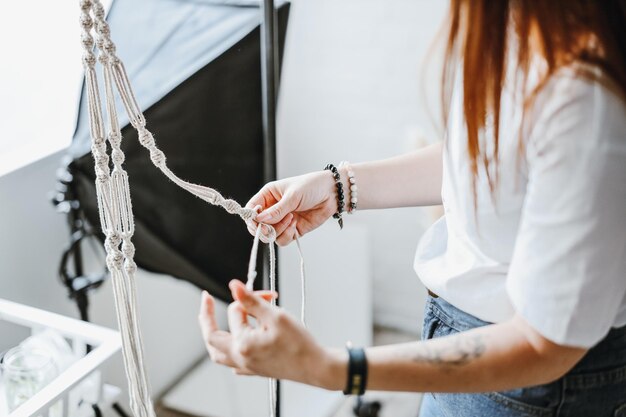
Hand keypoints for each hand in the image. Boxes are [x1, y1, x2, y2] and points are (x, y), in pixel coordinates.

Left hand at [198, 280, 342, 388]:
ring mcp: (246, 367)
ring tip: (211, 322)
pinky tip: (234, 344)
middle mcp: (240, 358)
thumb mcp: (275, 316)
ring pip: (218, 353)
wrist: (316, 367)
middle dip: (207, 317)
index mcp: (242, 344)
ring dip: (214, 336)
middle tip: (206, 301)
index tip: (260, 293)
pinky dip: (228, 351)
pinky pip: (232, 363)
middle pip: (212, 338)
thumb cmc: (299, 344)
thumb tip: (233, 285)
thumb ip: (251, 300)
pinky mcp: (255, 370)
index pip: (234, 312)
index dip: (247, 298)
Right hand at [246, 171, 337, 245]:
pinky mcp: (292, 231)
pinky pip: (282, 240)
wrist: (332, 194)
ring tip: (291, 218)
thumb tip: (260, 220)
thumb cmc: (311, 186)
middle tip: (271, 227)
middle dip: (263, 229)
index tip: (257, 221)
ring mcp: (282, 221)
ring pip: (269, 236)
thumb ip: (277, 210)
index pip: (251, 209)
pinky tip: (295, 224)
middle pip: (257, 226)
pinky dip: (287, 235)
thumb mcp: (293, 196)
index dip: (251, 217)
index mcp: (268, 196)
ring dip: (278, 231)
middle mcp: (272, 209)